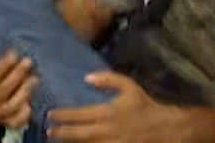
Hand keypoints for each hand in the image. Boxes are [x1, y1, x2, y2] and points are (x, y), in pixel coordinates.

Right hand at [0, 50, 38, 128]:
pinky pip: (15, 121)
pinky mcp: (5, 123)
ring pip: (10, 105)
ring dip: (24, 92)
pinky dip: (23, 115)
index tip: (14, 54)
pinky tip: (30, 104)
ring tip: (34, 78)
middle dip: (17, 75)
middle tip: (28, 62)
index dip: (3, 66)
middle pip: (3, 90)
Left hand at [48, 72, 187, 142]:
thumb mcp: (129, 87)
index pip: (80, 114)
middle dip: (62, 133)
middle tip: (49, 131)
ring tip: (57, 141)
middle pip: (79, 133)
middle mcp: (107, 130)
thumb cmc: (145, 106)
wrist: (165, 129)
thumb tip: (86, 78)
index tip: (50, 115)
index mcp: (108, 112)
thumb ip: (108, 79)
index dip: (63, 115)